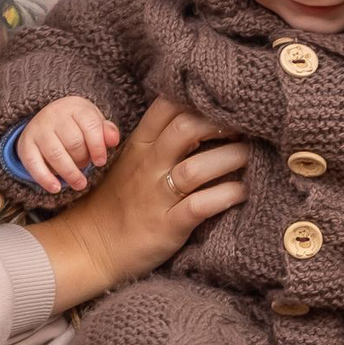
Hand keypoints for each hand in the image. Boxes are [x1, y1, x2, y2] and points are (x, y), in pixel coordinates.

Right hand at [17, 95, 120, 193]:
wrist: (47, 118)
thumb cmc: (77, 124)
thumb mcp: (93, 122)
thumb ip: (106, 131)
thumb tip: (114, 140)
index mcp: (74, 107)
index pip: (90, 126)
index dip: (98, 147)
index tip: (101, 162)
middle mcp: (53, 115)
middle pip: (73, 142)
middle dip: (83, 159)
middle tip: (86, 166)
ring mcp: (37, 130)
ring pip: (56, 154)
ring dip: (70, 173)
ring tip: (80, 184)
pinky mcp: (25, 145)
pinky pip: (34, 164)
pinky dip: (45, 178)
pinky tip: (56, 188)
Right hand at [30, 98, 248, 311]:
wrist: (90, 246)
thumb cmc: (119, 200)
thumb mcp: (133, 162)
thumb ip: (161, 140)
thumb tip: (206, 122)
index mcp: (140, 144)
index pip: (168, 106)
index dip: (199, 99)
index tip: (225, 105)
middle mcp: (149, 165)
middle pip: (186, 128)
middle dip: (221, 124)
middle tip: (247, 129)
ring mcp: (156, 195)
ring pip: (197, 167)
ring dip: (231, 158)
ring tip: (253, 157)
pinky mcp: (167, 225)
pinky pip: (200, 206)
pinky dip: (226, 196)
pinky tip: (243, 191)